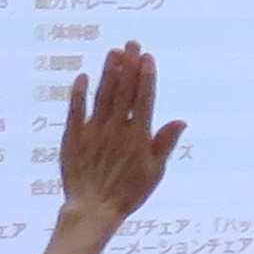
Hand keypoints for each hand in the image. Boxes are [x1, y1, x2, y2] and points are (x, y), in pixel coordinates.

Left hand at [54, 43, 182, 228]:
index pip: (143, 99)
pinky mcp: (73, 137)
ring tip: (113, 53)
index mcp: (138, 136)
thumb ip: (164, 143)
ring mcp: (93, 131)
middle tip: (131, 44)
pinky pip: (75, 110)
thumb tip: (180, 120)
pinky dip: (79, 93)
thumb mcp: (155, 172)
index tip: (147, 57)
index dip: (145, 76)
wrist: (93, 209)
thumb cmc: (128, 193)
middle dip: (128, 65)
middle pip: (123, 91)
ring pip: (102, 96)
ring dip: (108, 73)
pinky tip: (83, 76)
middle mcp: (116, 129)